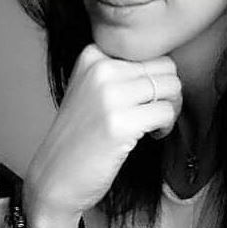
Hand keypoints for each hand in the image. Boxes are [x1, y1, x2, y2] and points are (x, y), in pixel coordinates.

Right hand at [23, 44, 181, 227]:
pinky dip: (167, 126)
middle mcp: (100, 68)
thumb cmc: (81, 134)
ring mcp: (109, 95)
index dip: (157, 75)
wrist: (55, 178)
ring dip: (172, 107)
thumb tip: (168, 63)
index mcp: (93, 54)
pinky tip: (152, 136)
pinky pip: (166, 112)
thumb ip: (122, 69)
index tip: (147, 96)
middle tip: (158, 111)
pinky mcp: (119, 123)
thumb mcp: (92, 86)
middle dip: (170, 90)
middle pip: (165, 66)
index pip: (149, 49)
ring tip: (155, 123)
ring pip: (171, 86)